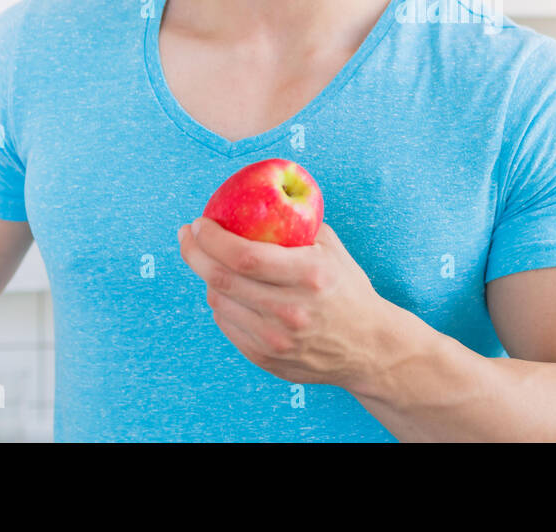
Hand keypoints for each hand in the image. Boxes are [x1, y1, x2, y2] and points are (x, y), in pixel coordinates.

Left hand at [177, 217, 396, 390]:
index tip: (199, 222)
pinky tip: (228, 289)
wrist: (368, 346)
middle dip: (194, 252)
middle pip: (221, 279)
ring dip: (207, 276)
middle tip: (188, 236)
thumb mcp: (331, 248)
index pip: (244, 256)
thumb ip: (296, 222)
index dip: (212, 238)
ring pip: (219, 302)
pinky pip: (227, 324)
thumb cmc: (347, 288)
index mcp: (309, 275)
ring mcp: (276, 339)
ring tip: (210, 261)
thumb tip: (257, 198)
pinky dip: (221, 302)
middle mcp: (290, 310)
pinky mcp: (266, 358)